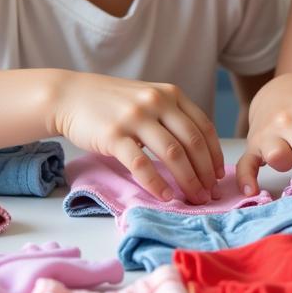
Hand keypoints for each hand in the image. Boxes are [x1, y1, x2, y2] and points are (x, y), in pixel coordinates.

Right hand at [50, 72, 223, 204]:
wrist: (72, 95)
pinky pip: (141, 164)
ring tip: (193, 198)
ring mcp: (136, 117)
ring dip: (187, 181)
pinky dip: (157, 184)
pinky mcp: (114, 135)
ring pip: (172, 154)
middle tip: (210, 194)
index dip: (214, 154)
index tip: (219, 176)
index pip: (203, 127)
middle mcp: (157, 102)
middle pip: (192, 142)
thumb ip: (172, 116)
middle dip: (205, 172)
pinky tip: (166, 197)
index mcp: (171, 94)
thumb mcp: (149, 98)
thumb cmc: (114, 102)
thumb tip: (200, 152)